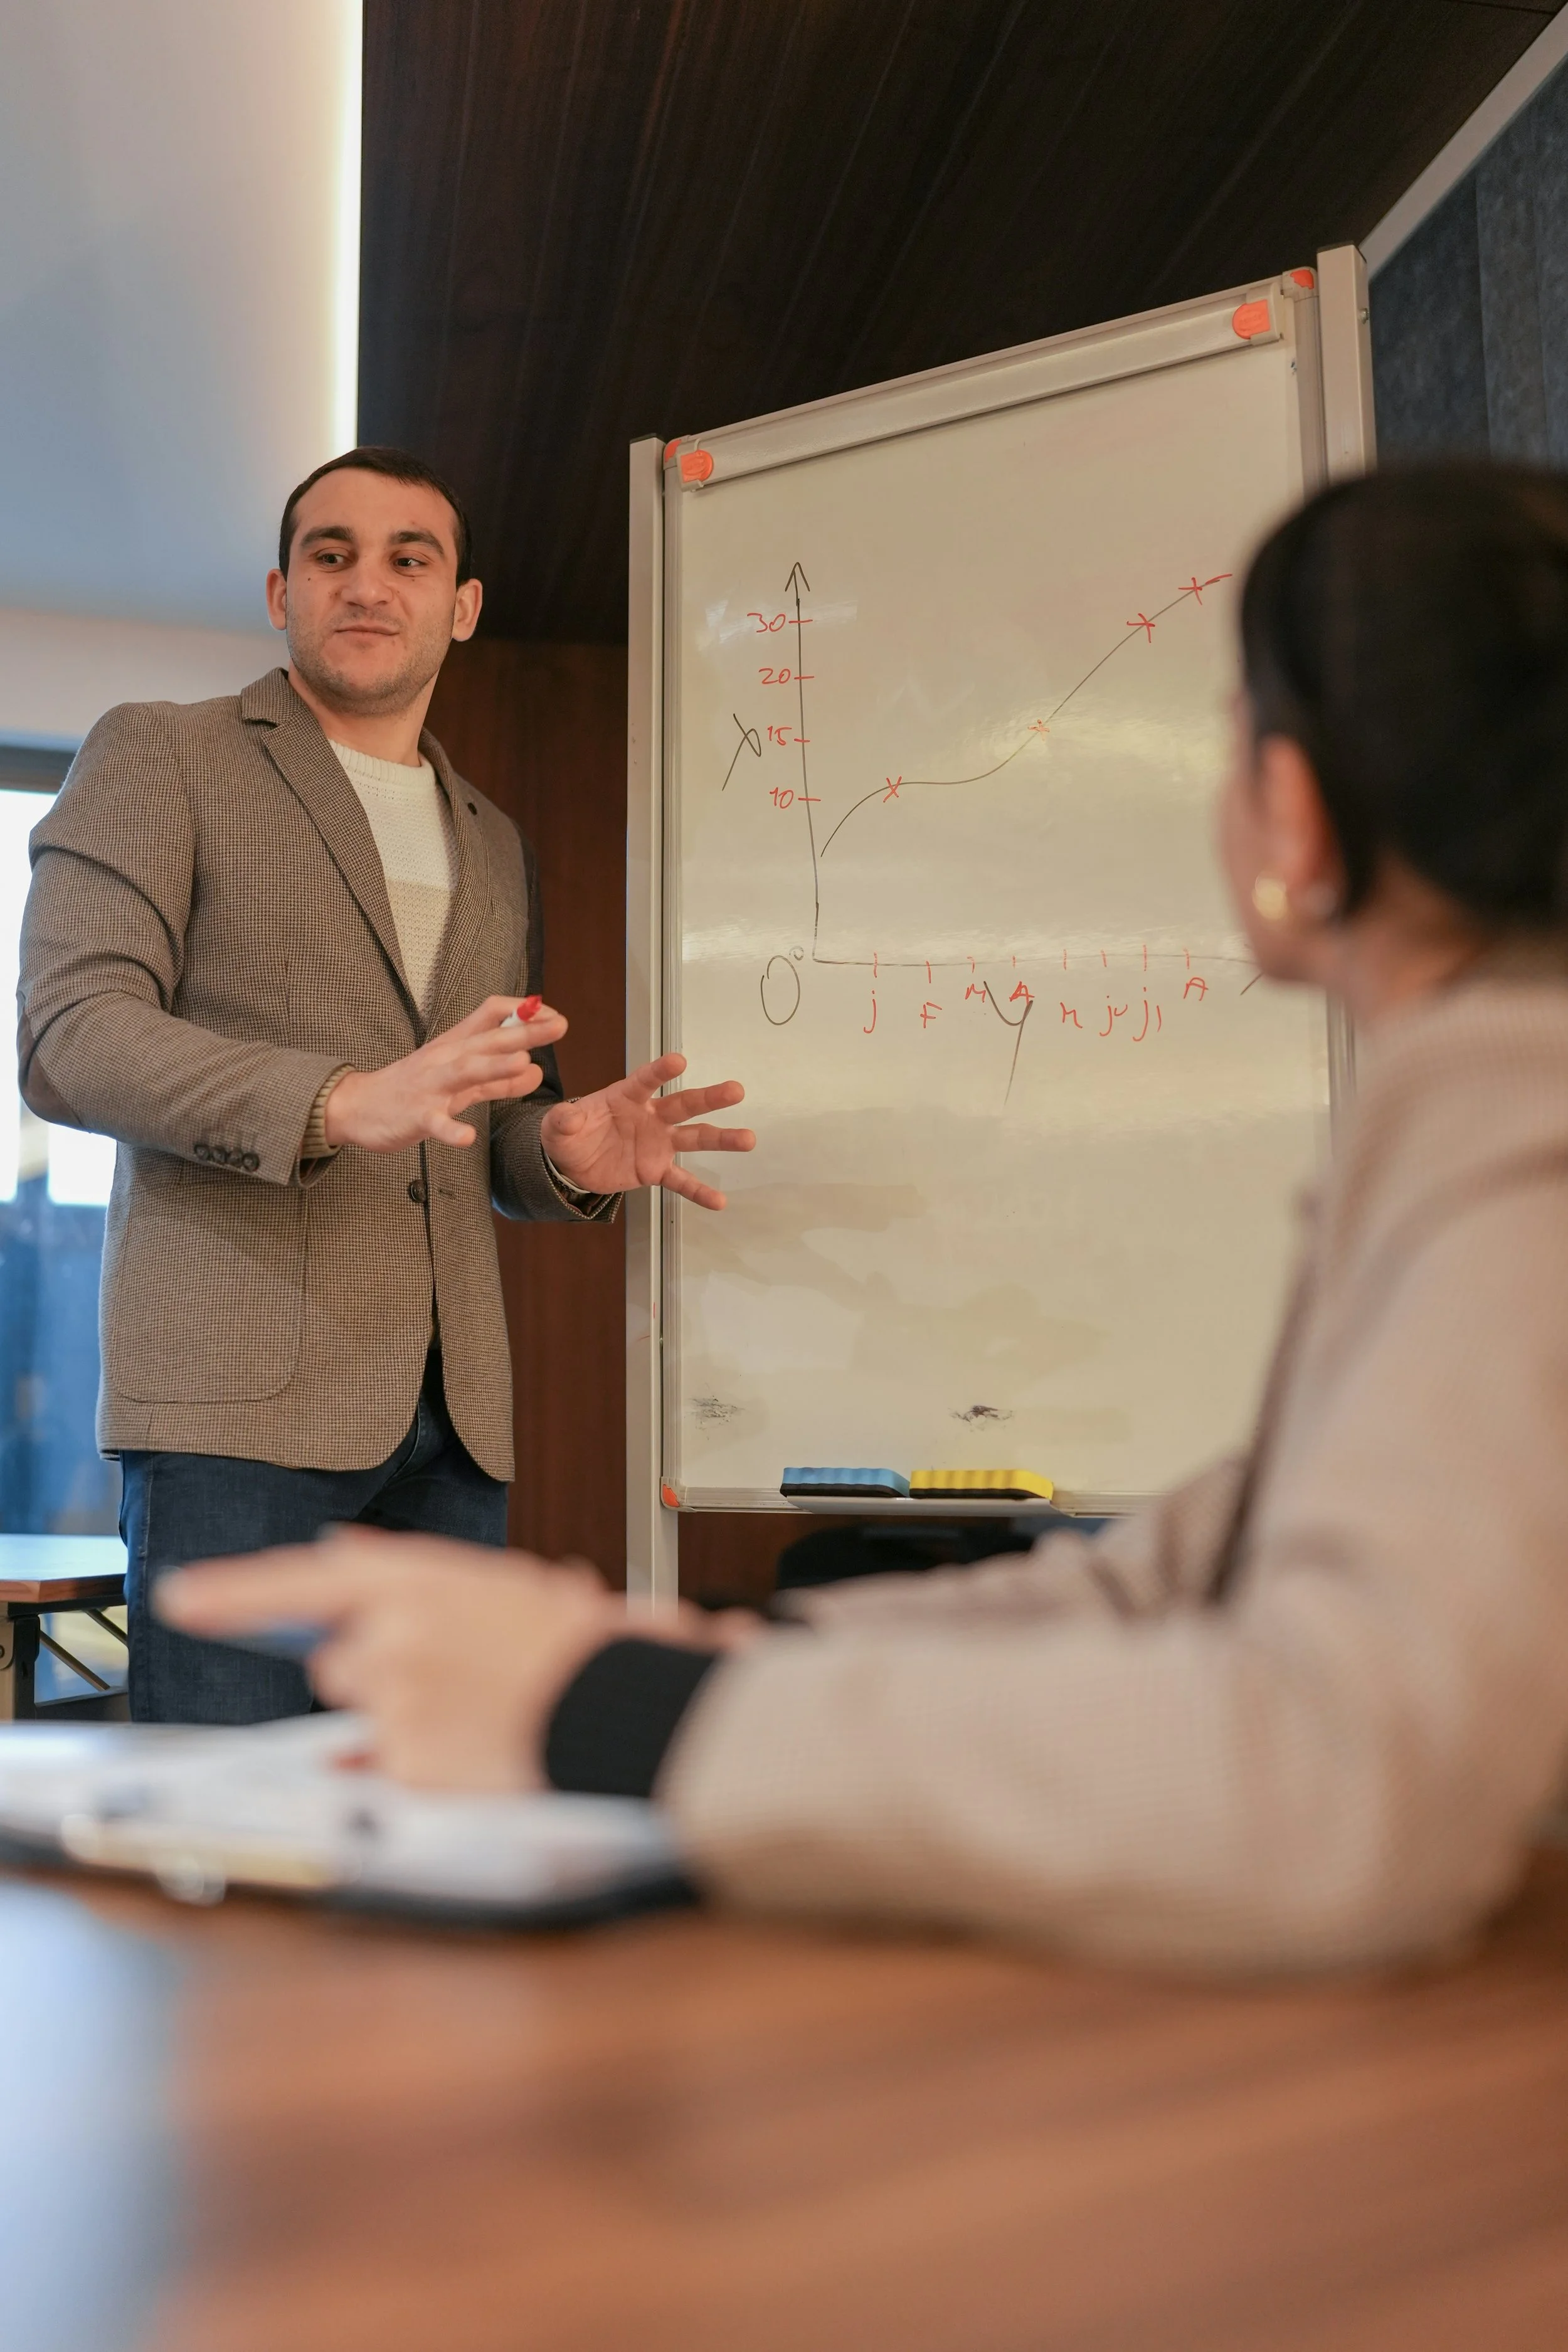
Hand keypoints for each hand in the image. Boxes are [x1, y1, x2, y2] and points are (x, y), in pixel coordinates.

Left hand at [156, 1526, 624, 1790]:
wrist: (617, 1708)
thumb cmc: (566, 1642)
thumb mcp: (489, 1581)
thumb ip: (402, 1570)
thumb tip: (335, 1557)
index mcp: (415, 1582)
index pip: (297, 1581)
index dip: (231, 1592)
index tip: (177, 1599)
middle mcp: (393, 1639)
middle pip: (336, 1660)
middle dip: (376, 1665)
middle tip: (446, 1667)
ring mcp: (397, 1706)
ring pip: (362, 1711)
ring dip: (398, 1709)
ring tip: (471, 1704)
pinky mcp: (407, 1766)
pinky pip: (382, 1763)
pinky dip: (414, 1755)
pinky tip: (468, 1741)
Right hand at [324, 995, 568, 1152]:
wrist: (357, 1106)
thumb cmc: (414, 1090)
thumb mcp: (460, 1082)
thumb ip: (499, 1079)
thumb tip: (537, 1070)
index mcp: (456, 1045)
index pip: (491, 1014)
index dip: (523, 1012)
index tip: (553, 1015)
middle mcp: (445, 1059)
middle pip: (487, 1040)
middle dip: (524, 1032)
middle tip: (559, 1025)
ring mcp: (430, 1087)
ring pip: (464, 1072)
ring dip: (493, 1066)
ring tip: (523, 1062)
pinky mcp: (416, 1116)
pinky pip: (435, 1123)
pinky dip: (451, 1131)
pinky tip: (468, 1138)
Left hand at [540, 1052, 753, 1208]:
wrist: (574, 1163)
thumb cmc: (570, 1134)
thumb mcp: (557, 1126)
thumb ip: (563, 1120)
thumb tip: (567, 1117)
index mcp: (627, 1097)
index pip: (646, 1081)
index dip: (661, 1071)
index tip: (680, 1061)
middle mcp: (650, 1116)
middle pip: (684, 1104)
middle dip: (710, 1098)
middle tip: (736, 1090)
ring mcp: (658, 1143)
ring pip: (695, 1137)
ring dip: (721, 1138)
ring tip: (748, 1139)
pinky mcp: (656, 1170)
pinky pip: (681, 1181)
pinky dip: (699, 1191)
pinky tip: (719, 1202)